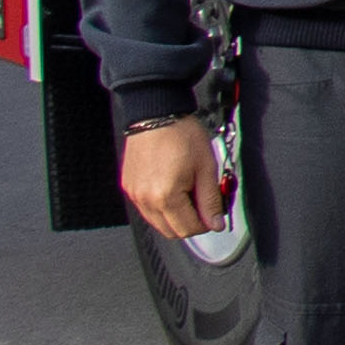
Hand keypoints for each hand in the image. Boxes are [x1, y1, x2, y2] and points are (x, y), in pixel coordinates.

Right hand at [117, 114, 227, 241]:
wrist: (157, 114)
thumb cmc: (181, 134)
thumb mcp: (206, 167)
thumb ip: (211, 200)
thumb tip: (216, 222)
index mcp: (165, 196)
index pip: (188, 229)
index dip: (206, 224)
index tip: (215, 214)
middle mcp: (145, 199)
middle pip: (171, 231)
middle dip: (191, 222)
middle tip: (203, 203)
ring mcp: (134, 195)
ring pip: (158, 223)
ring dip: (175, 216)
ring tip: (188, 192)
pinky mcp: (129, 187)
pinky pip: (146, 209)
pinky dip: (161, 207)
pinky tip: (173, 188)